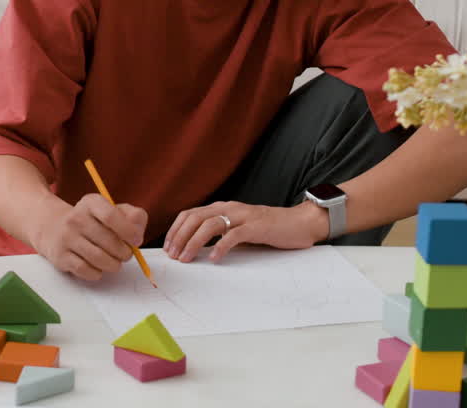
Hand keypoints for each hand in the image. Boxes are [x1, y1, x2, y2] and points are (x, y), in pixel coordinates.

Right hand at [31, 193, 147, 280]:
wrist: (51, 227)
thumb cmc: (91, 222)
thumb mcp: (111, 210)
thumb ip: (133, 216)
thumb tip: (138, 234)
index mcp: (91, 203)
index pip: (111, 216)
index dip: (128, 231)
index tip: (136, 240)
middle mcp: (75, 218)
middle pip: (109, 242)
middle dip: (124, 253)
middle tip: (125, 254)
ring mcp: (66, 237)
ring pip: (99, 259)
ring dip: (113, 265)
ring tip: (114, 262)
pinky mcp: (60, 256)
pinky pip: (86, 271)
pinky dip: (97, 273)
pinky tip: (97, 267)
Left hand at [164, 201, 327, 262]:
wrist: (299, 223)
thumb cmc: (267, 228)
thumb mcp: (237, 227)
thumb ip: (219, 233)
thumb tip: (194, 248)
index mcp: (221, 208)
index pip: (189, 214)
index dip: (175, 230)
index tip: (168, 248)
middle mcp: (228, 208)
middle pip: (195, 219)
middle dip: (179, 237)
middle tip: (173, 256)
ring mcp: (242, 216)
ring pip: (209, 225)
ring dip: (194, 242)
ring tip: (187, 258)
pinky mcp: (256, 226)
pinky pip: (233, 235)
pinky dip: (220, 246)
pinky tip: (213, 258)